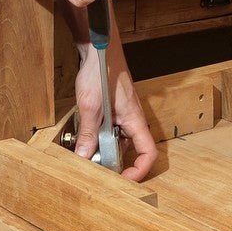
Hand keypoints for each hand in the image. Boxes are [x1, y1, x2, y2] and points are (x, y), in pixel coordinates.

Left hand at [72, 37, 159, 180]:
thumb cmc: (101, 72)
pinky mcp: (114, 111)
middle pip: (131, 151)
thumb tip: (84, 156)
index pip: (147, 153)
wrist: (99, 50)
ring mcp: (123, 115)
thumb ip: (88, 134)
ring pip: (119, 141)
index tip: (124, 180)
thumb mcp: (90, 107)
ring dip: (104, 149)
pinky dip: (99, 137)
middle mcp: (132, 120)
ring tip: (86, 152)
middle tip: (96, 169)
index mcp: (134, 120)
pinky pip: (111, 131)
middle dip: (114, 163)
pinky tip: (84, 136)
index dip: (140, 170)